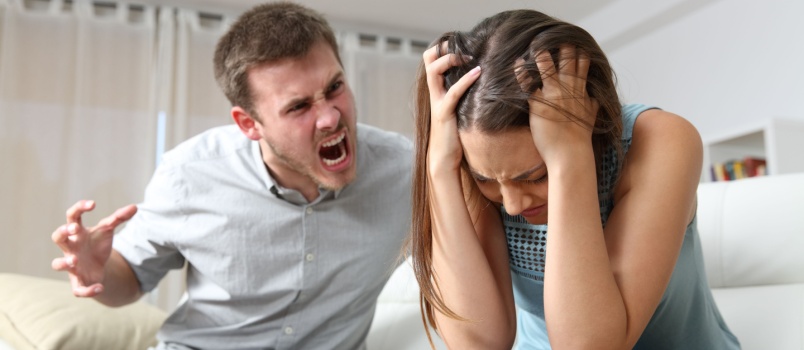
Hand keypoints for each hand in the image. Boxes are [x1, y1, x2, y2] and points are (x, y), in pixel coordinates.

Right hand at [51, 200, 136, 296]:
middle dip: (62, 232)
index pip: (72, 216)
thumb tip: (135, 207)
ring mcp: (71, 265)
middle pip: (58, 237)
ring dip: (63, 262)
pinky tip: (100, 287)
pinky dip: (87, 291)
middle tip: (74, 228)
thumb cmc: (98, 244)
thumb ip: (119, 218)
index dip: (79, 208)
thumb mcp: (108, 230)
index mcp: (77, 233)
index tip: (93, 204)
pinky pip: (77, 289)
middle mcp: (71, 248)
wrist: (99, 266)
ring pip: (57, 264)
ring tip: (75, 260)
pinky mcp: (78, 281)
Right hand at [422, 44, 480, 175]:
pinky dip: (465, 80)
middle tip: (465, 47)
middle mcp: (434, 93)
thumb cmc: (455, 135)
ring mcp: (437, 102)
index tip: (463, 46)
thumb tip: (484, 84)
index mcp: (437, 90)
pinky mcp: (444, 113)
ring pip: (434, 71)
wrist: (444, 159)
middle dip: (444, 48)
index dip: (443, 48)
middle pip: (428, 59)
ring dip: (451, 59)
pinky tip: (478, 72)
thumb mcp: (459, 109)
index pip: (431, 60)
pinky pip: (453, 92)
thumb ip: (464, 96)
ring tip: (469, 56)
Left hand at [521, 45, 598, 164]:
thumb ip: (592, 106)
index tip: (577, 45)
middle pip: (568, 63)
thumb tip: (596, 100)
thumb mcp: (591, 118)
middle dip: (565, 49)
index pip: (583, 68)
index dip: (580, 55)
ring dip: (542, 55)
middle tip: (560, 39)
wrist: (571, 155)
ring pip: (548, 69)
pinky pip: (528, 84)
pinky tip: (518, 63)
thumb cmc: (580, 139)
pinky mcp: (539, 104)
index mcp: (581, 93)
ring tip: (537, 44)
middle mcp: (569, 91)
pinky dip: (522, 73)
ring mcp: (554, 96)